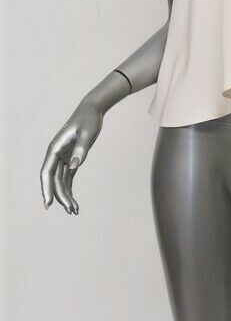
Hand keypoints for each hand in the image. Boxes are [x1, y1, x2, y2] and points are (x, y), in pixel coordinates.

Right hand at [40, 100, 102, 214]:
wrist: (93, 110)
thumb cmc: (89, 119)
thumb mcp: (87, 133)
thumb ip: (81, 149)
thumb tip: (74, 167)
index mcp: (55, 148)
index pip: (47, 172)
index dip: (46, 188)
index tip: (49, 203)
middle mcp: (56, 155)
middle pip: (54, 180)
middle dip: (60, 196)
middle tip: (71, 211)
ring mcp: (63, 158)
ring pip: (61, 181)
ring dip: (66, 196)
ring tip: (75, 211)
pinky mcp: (71, 159)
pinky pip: (68, 178)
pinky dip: (70, 189)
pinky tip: (74, 202)